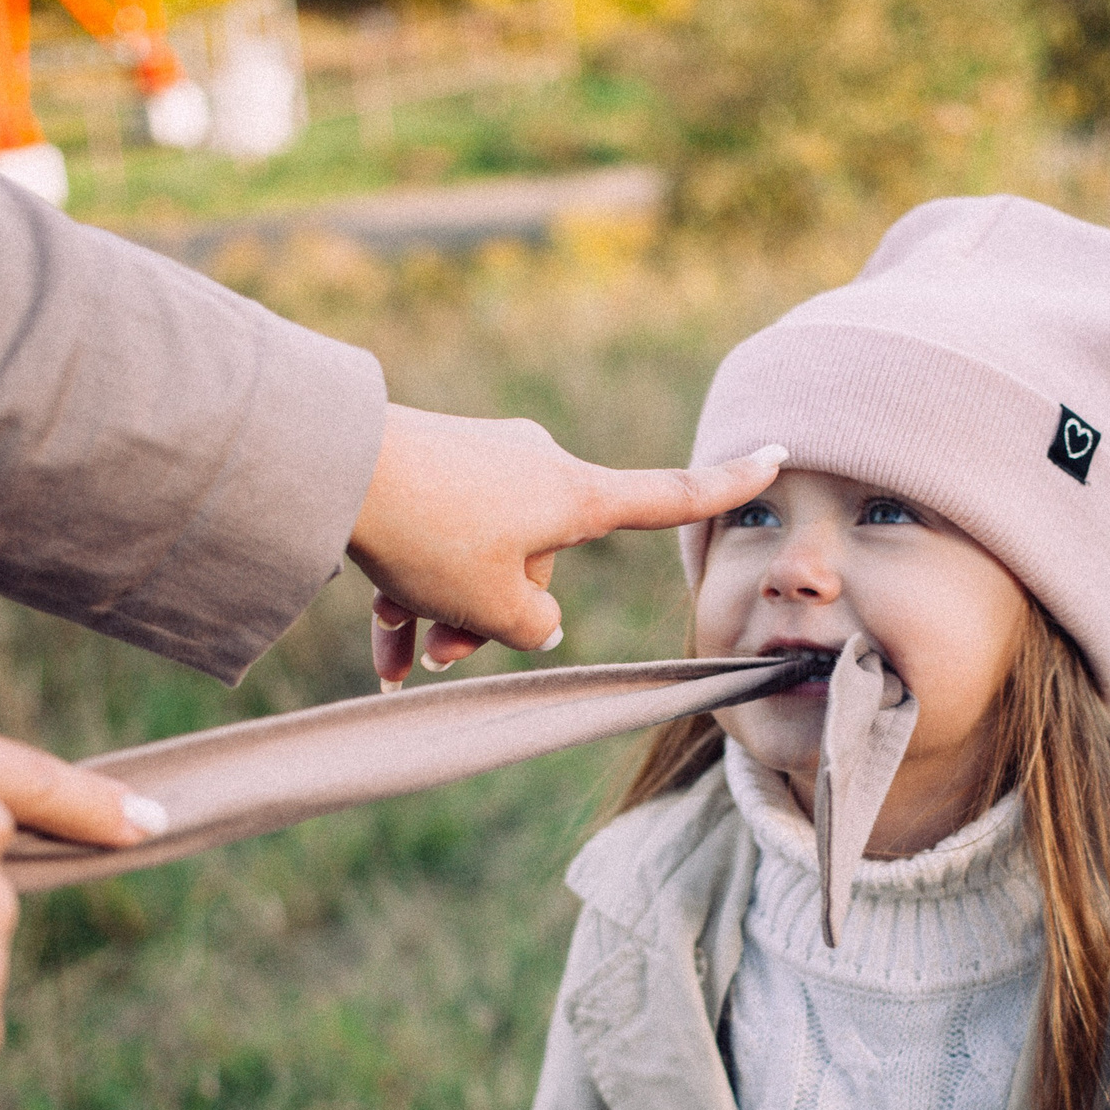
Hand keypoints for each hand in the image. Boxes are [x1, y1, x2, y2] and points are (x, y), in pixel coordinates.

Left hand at [352, 404, 784, 685]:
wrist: (333, 465)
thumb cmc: (428, 533)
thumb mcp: (491, 604)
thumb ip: (531, 625)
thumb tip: (536, 620)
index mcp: (574, 495)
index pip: (668, 497)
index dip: (725, 486)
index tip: (776, 451)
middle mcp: (538, 469)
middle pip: (541, 561)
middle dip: (494, 616)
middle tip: (440, 656)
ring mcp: (484, 462)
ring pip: (483, 556)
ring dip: (447, 614)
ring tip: (399, 658)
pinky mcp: (433, 465)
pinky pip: (442, 539)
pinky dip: (415, 590)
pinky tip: (379, 648)